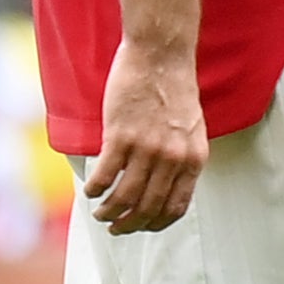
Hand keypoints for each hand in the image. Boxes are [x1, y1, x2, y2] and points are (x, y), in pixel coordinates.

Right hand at [86, 37, 208, 233]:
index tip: (141, 227)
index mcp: (194, 158)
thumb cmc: (174, 89)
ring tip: (100, 212)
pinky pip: (105, 175)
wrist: (161, 55)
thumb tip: (164, 185)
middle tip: (115, 227)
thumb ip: (181, 156)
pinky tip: (90, 190)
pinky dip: (95, 189)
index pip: (176, 207)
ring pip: (124, 197)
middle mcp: (173, 157)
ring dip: (109, 211)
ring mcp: (147, 148)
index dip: (156, 224)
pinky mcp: (121, 135)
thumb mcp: (190, 128)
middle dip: (129, 225)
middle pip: (148, 208)